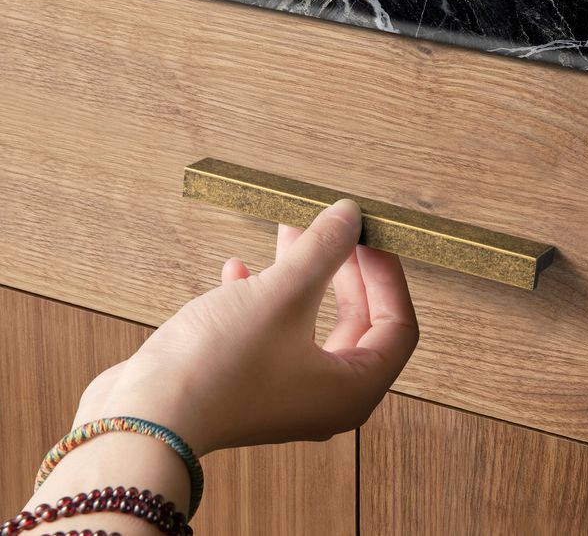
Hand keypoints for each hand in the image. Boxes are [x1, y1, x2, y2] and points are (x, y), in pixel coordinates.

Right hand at [73, 199, 418, 456]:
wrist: (141, 419)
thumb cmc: (218, 368)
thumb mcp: (282, 294)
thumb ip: (323, 250)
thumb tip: (350, 215)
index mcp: (353, 389)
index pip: (398, 326)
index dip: (389, 276)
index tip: (372, 238)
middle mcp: (325, 398)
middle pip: (356, 322)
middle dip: (343, 269)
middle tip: (334, 229)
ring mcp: (284, 393)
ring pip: (309, 322)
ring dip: (301, 277)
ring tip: (288, 233)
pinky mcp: (247, 384)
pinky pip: (270, 333)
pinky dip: (262, 299)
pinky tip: (238, 270)